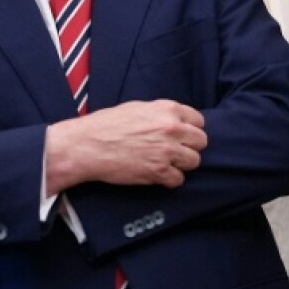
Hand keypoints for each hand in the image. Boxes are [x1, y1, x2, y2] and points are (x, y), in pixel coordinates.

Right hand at [45, 99, 207, 192]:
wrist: (87, 145)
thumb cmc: (106, 125)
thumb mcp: (138, 108)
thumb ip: (161, 114)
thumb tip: (175, 121)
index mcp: (168, 110)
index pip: (198, 121)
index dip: (190, 129)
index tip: (182, 136)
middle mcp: (172, 129)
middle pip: (201, 141)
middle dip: (189, 147)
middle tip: (175, 151)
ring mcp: (167, 151)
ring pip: (194, 161)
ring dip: (181, 164)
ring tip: (165, 163)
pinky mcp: (159, 171)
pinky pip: (178, 180)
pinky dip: (169, 180)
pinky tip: (156, 174)